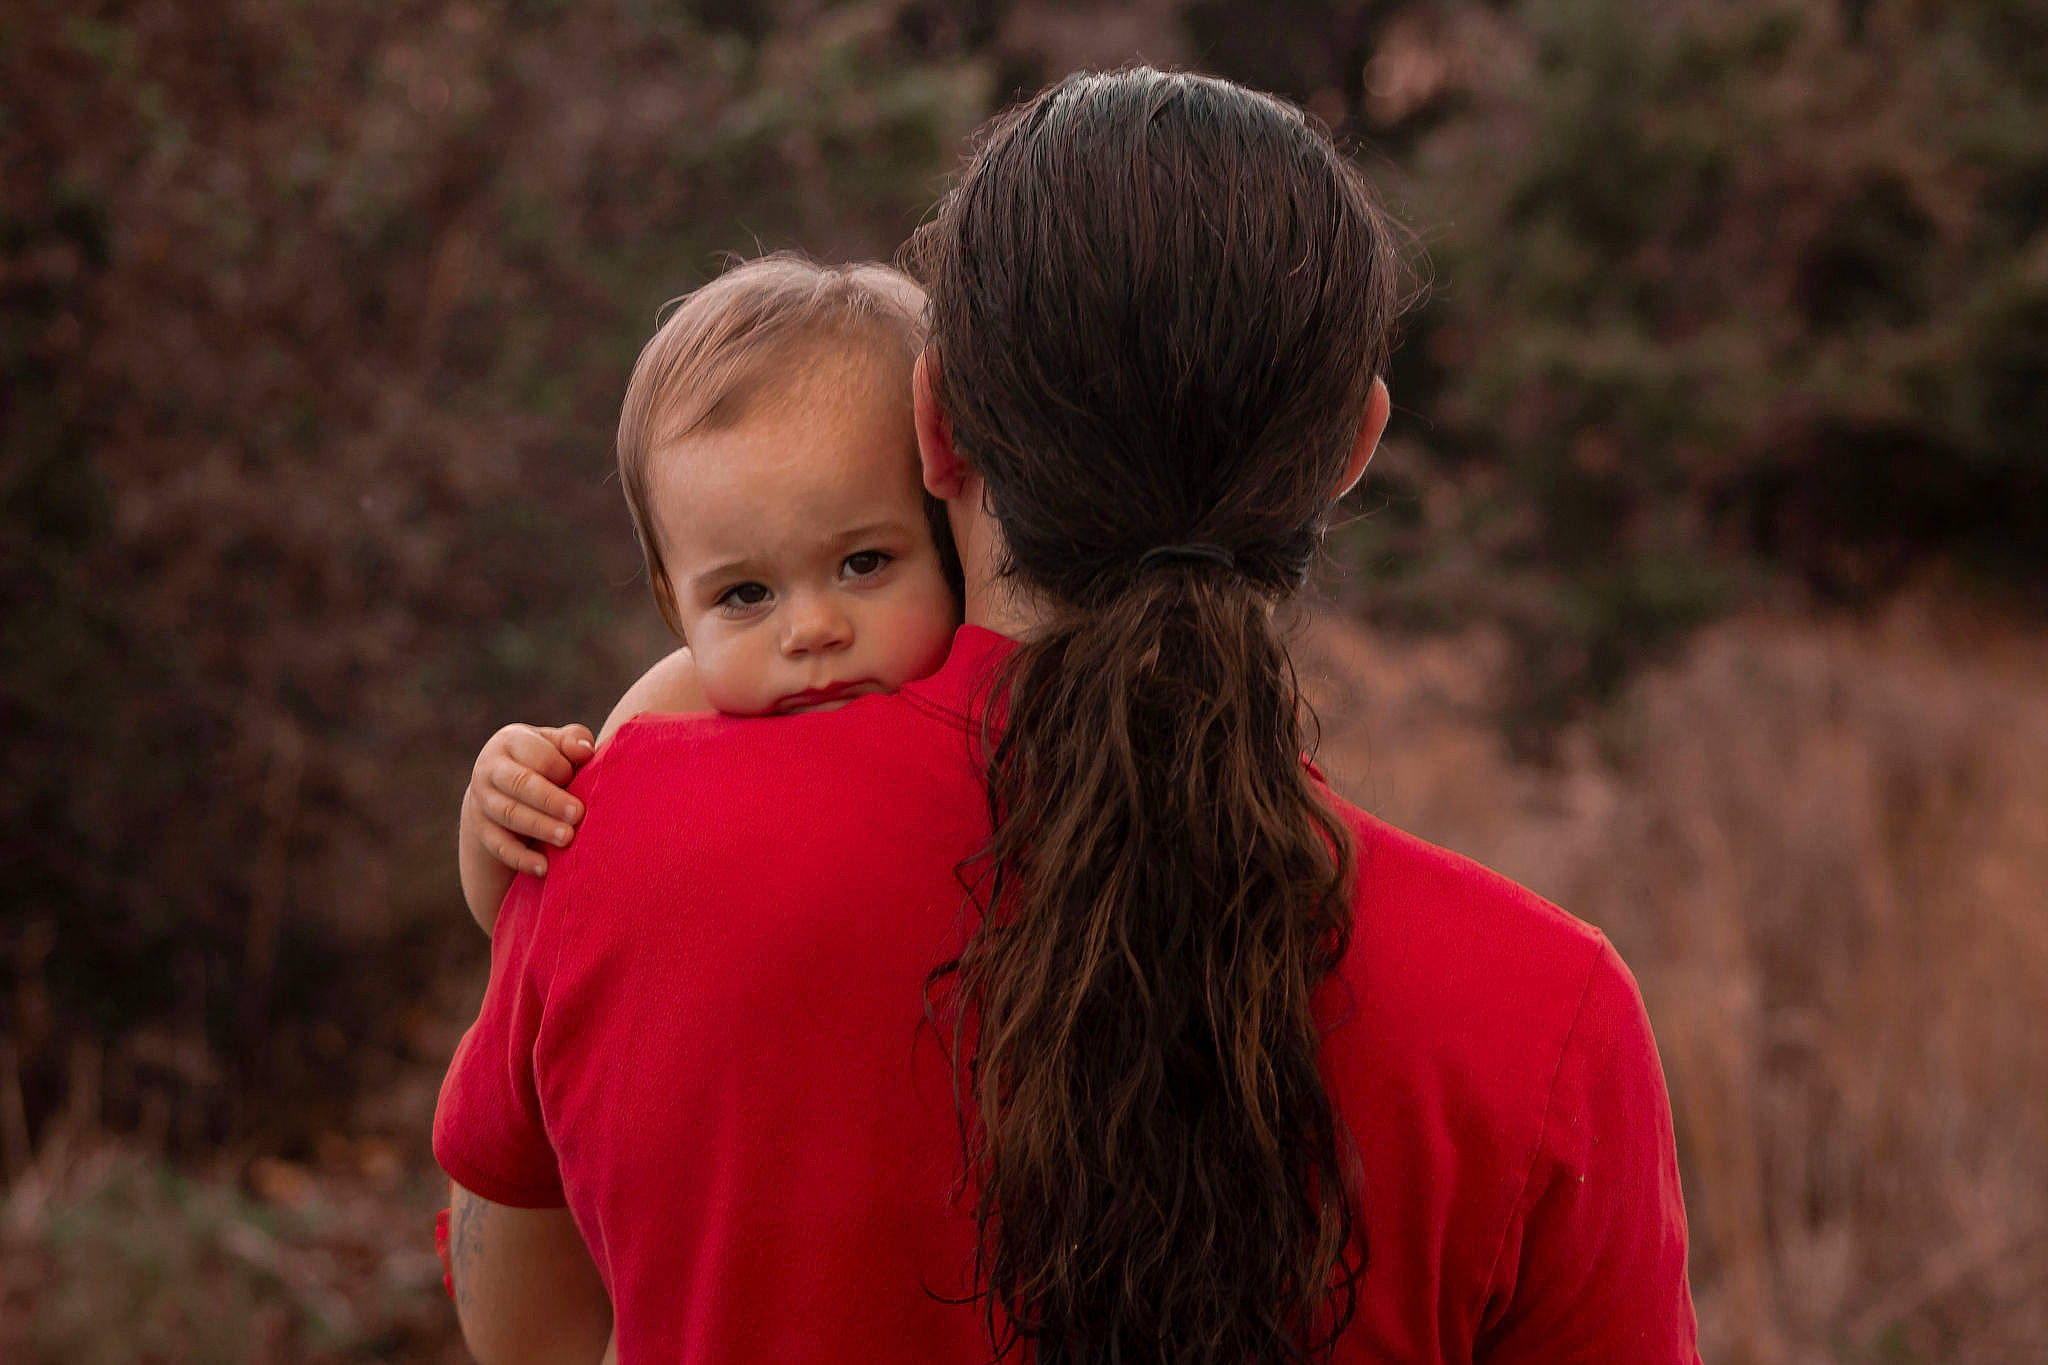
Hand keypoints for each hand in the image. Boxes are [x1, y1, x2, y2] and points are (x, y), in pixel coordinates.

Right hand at [465, 723, 594, 879]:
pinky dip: (521, 858)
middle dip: (549, 799)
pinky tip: (544, 868)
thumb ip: (572, 742)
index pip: (535, 752)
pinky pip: (499, 846)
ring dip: (539, 827)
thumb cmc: (543, 761)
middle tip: (578, 813)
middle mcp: (489, 769)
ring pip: (509, 814)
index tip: (576, 778)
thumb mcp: (554, 745)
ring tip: (567, 839)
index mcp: (510, 741)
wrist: (501, 788)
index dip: (559, 766)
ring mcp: (482, 801)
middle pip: (519, 783)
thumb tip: (585, 751)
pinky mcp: (481, 829)